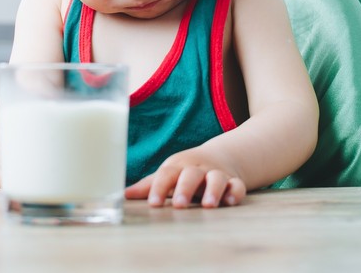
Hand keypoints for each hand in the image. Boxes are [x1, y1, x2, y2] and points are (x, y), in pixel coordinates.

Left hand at [124, 149, 246, 208]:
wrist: (221, 156)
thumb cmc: (186, 170)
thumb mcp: (169, 174)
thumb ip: (148, 186)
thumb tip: (123, 195)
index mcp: (178, 166)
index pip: (166, 174)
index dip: (159, 188)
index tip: (153, 203)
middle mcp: (197, 169)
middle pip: (191, 175)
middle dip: (185, 188)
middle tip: (178, 205)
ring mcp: (216, 174)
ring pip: (216, 178)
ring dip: (213, 190)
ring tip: (208, 205)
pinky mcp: (233, 181)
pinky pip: (237, 186)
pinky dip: (235, 192)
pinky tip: (230, 201)